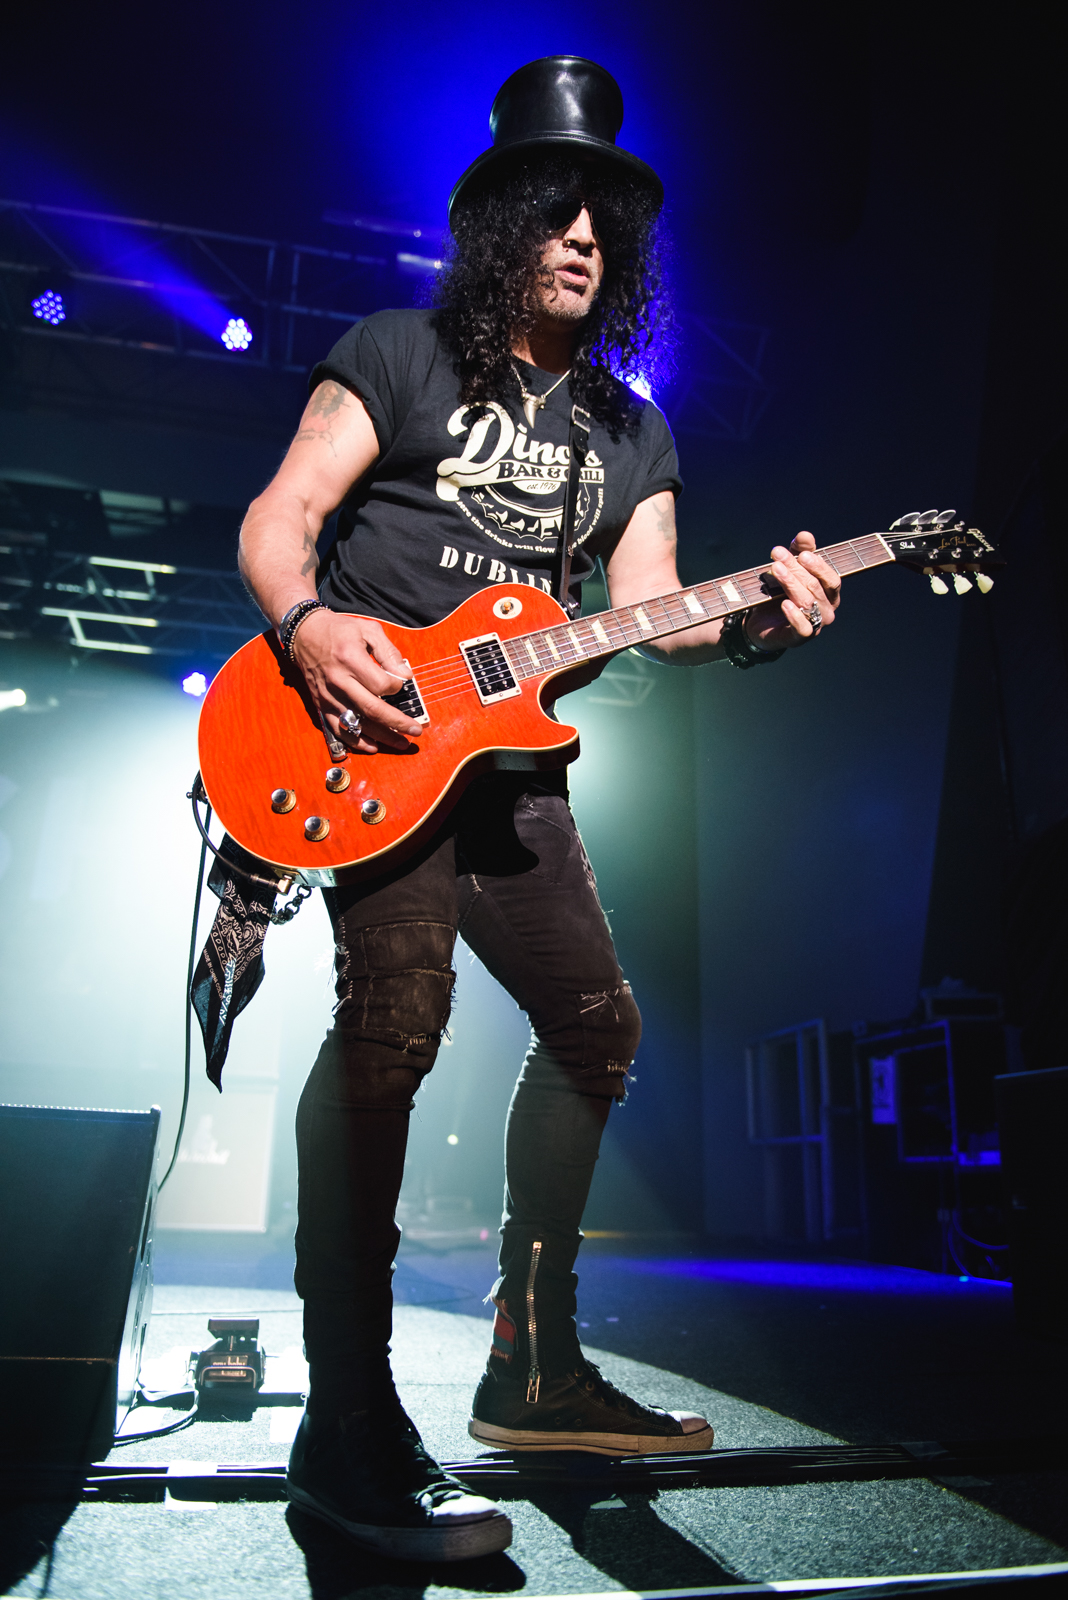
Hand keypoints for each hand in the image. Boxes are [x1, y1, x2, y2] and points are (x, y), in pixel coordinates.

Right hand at [290, 610, 424, 752]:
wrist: (304, 634)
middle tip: (415, 730)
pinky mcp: (322, 704)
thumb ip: (389, 652)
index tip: (400, 683)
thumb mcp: (368, 630)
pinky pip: (339, 729)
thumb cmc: (339, 630)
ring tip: (401, 742)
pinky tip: (374, 746)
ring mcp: (329, 696)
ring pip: (358, 724)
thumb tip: (405, 675)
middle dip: (397, 723)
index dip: (396, 687)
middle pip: (372, 709)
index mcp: (350, 659)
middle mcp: (338, 681)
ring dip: (382, 736)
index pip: (381, 684)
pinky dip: (356, 741)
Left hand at [745, 530, 840, 650]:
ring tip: (776, 569)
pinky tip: (784, 603)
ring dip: (791, 583)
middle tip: (777, 555)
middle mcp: (827, 609)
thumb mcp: (791, 568)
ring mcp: (816, 625)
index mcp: (829, 593)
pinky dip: (794, 615)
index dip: (817, 565)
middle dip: (796, 569)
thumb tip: (805, 534)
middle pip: (815, 586)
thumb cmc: (780, 593)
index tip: (799, 553)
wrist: (761, 622)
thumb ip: (800, 551)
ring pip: (807, 602)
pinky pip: (803, 628)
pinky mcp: (800, 638)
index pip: (831, 578)